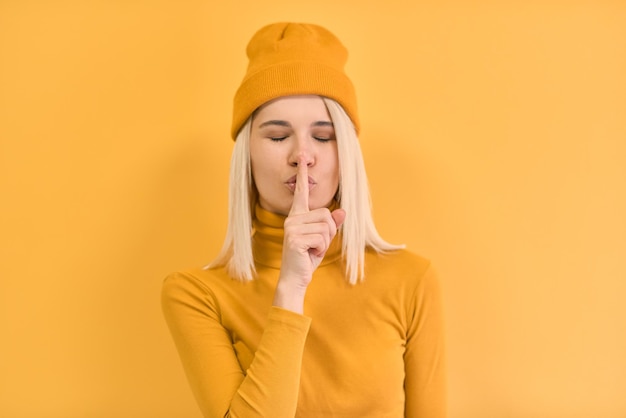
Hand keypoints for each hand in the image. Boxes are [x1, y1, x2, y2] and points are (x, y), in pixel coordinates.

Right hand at [273, 158, 345, 312]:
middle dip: (329, 232)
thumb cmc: (307, 258)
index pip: (301, 193)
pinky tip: (310, 254)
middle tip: (317, 245)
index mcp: (297, 216)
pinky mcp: (294, 239)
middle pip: (326, 214)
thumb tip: (342, 211)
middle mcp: (292, 219)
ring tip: (312, 249)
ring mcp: (292, 228)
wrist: (295, 278)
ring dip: (325, 242)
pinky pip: (321, 238)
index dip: (302, 175)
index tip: (302, 158)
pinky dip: (321, 249)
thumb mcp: (323, 239)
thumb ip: (332, 225)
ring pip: (326, 226)